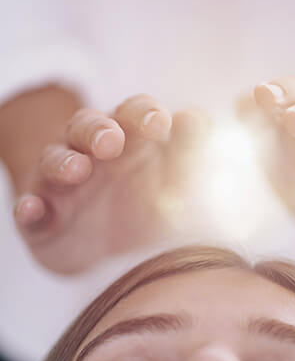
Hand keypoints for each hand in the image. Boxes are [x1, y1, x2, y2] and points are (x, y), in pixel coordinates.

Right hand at [13, 95, 209, 273]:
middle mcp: (93, 155)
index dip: (145, 114)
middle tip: (111, 142)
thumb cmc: (143, 206)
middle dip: (98, 130)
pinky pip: (30, 208)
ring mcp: (62, 185)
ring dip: (63, 162)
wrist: (105, 247)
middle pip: (89, 127)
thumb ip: (187, 154)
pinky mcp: (42, 217)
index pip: (135, 114)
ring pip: (55, 160)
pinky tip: (33, 210)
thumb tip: (198, 119)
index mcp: (129, 143)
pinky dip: (30, 208)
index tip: (162, 123)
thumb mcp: (172, 182)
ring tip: (77, 170)